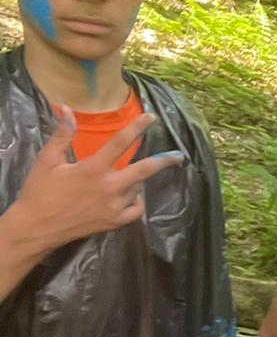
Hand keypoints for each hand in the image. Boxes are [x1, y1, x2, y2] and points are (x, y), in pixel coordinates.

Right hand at [9, 108, 182, 252]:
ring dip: (138, 180)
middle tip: (178, 156)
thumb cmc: (40, 191)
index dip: (137, 127)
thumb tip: (67, 109)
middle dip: (164, 161)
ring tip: (131, 175)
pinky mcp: (114, 223)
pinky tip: (132, 196)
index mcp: (93, 169)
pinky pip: (136, 210)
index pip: (120, 142)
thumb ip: (62, 134)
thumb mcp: (47, 159)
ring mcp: (114, 207)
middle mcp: (109, 187)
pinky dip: (137, 201)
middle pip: (144, 170)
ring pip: (137, 189)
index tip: (151, 118)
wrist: (38, 227)